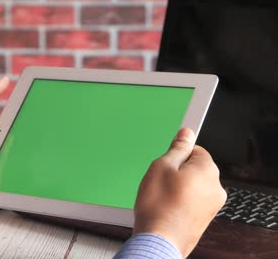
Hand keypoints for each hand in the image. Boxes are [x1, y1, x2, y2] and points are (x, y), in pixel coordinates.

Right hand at [133, 128, 226, 257]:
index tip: (166, 161)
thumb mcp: (161, 166)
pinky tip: (166, 207)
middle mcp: (216, 187)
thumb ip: (177, 148)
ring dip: (178, 187)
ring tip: (161, 197)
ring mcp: (212, 205)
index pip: (196, 149)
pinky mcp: (204, 219)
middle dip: (178, 172)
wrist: (159, 240)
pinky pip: (193, 201)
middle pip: (195, 168)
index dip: (177, 154)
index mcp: (208, 169)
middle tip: (160, 181)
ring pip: (193, 185)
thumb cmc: (158, 206)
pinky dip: (180, 202)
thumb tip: (187, 134)